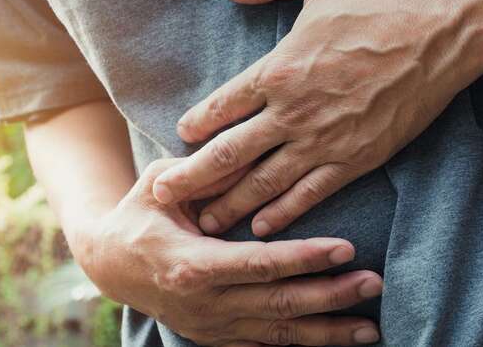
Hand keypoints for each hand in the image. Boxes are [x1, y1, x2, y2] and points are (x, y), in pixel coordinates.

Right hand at [78, 157, 382, 345]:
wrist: (108, 264)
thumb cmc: (138, 215)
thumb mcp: (160, 186)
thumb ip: (202, 173)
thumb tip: (250, 153)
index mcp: (192, 263)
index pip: (260, 263)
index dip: (306, 257)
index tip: (348, 247)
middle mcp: (205, 303)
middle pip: (279, 304)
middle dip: (331, 296)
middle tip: (374, 282)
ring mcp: (211, 325)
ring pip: (279, 334)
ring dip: (327, 331)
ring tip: (370, 327)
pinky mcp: (215, 336)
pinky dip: (300, 346)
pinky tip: (335, 342)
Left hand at [152, 0, 482, 235]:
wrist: (440, 35)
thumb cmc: (382, 0)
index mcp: (279, 68)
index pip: (222, 106)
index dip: (195, 125)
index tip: (178, 139)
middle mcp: (292, 111)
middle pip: (230, 153)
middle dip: (192, 178)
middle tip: (163, 196)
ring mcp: (323, 140)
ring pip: (264, 182)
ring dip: (230, 205)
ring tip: (205, 222)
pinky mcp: (355, 159)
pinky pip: (310, 193)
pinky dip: (283, 213)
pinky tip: (262, 227)